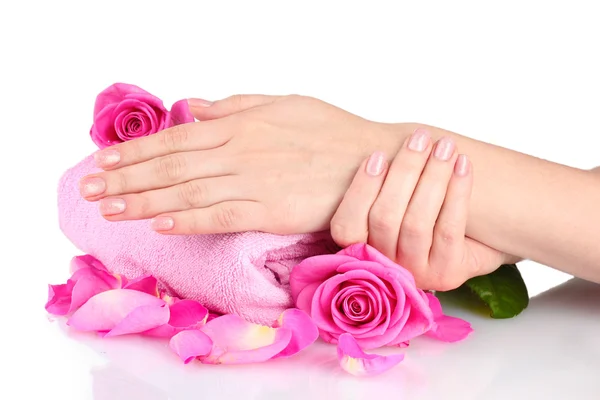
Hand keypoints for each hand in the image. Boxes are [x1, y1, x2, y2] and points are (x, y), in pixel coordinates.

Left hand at [79, 95, 403, 233]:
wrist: (373, 160)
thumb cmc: (331, 131)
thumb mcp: (282, 103)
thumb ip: (234, 106)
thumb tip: (192, 107)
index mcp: (239, 125)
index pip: (174, 139)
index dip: (135, 151)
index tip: (104, 160)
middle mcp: (238, 152)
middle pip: (171, 165)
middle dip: (126, 177)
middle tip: (90, 188)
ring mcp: (252, 182)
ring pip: (186, 192)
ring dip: (144, 200)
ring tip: (110, 208)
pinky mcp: (270, 210)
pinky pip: (220, 216)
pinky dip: (188, 220)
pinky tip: (160, 225)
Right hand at [330, 129, 512, 289]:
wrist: (477, 246)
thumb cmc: (428, 217)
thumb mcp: (396, 205)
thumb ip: (381, 186)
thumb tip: (373, 150)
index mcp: (361, 250)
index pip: (345, 226)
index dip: (360, 190)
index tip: (377, 154)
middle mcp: (384, 265)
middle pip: (385, 218)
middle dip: (404, 171)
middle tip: (420, 137)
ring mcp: (415, 273)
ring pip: (416, 222)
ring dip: (432, 176)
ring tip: (445, 146)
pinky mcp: (447, 274)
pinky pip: (448, 228)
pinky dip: (457, 192)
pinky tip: (462, 164)